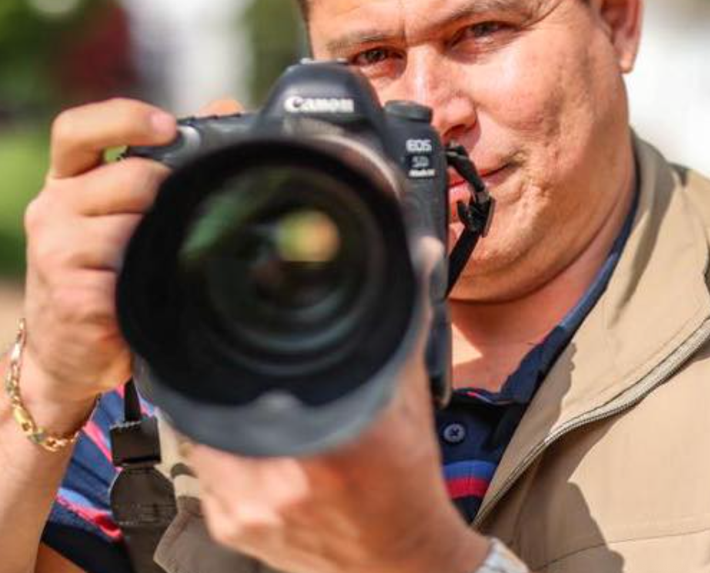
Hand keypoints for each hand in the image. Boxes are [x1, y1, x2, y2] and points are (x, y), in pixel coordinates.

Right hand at [19, 98, 238, 424]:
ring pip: (137, 224)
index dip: (123, 119)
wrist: (70, 351)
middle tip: (175, 222)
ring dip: (162, 241)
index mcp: (69, 181)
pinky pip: (134, 272)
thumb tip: (225, 105)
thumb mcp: (128, 209)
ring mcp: (57, 252)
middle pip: (132, 177)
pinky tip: (151, 290)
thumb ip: (169, 158)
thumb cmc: (110, 270)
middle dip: (168, 194)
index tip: (167, 126)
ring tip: (157, 262)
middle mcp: (54, 209)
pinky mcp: (74, 295)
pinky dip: (155, 280)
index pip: (77, 130)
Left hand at [189, 340, 489, 572]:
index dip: (240, 348)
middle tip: (243, 358)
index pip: (254, 380)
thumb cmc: (410, 483)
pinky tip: (249, 439)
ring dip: (219, 412)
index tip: (239, 325)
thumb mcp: (410, 399)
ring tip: (248, 399)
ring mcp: (249, 510)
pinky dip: (221, 447)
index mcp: (331, 445)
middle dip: (227, 377)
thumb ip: (402, 326)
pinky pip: (206, 469)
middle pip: (219, 401)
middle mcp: (282, 482)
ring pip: (203, 434)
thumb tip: (415, 258)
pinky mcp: (232, 529)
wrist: (402, 564)